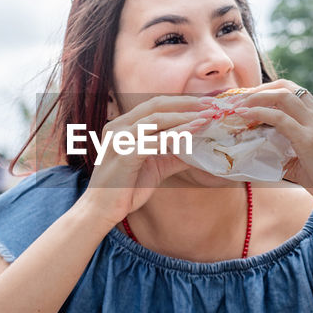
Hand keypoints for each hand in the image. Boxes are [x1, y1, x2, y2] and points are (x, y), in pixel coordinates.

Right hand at [78, 96, 206, 224]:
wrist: (101, 210)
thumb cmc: (125, 189)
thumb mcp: (154, 167)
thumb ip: (173, 155)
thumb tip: (198, 148)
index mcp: (123, 126)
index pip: (154, 105)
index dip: (181, 102)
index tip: (205, 104)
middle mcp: (119, 126)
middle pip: (156, 105)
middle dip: (185, 103)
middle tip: (210, 105)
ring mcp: (119, 139)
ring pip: (156, 120)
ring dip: (184, 117)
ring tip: (206, 118)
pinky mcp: (124, 155)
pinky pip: (153, 141)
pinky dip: (174, 136)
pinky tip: (191, 134)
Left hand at [228, 81, 312, 209]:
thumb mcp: (307, 158)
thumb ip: (287, 149)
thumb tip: (260, 150)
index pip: (292, 90)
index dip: (268, 91)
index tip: (248, 100)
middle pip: (285, 87)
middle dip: (258, 90)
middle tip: (238, 101)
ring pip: (282, 96)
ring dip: (256, 98)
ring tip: (238, 107)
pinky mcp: (309, 138)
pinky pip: (279, 117)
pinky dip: (258, 113)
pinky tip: (245, 116)